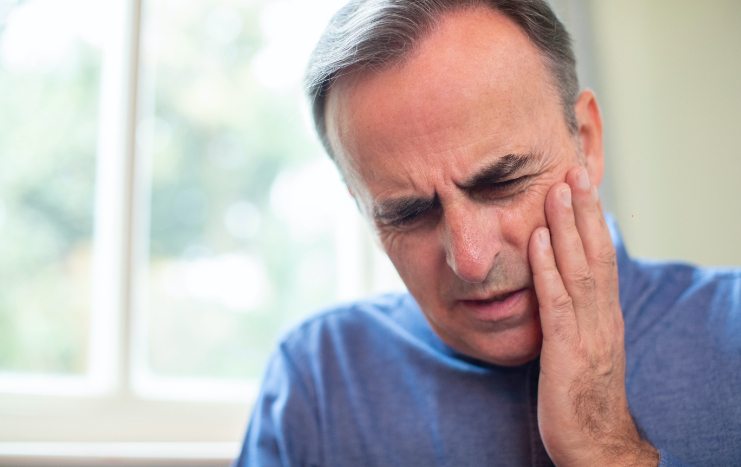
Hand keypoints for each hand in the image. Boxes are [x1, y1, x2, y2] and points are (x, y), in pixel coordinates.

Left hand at [528, 166, 657, 465]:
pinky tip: (535, 242)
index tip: (581, 185)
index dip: (591, 220)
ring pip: (579, 269)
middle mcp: (602, 316)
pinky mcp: (566, 350)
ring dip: (566, 228)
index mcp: (605, 314)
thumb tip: (557, 283)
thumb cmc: (583, 394)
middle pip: (596, 253)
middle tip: (574, 170)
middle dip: (584, 211)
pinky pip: (556, 302)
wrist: (595, 443)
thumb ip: (574, 313)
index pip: (601, 257)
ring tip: (557, 191)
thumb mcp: (583, 346)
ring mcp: (587, 332)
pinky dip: (546, 268)